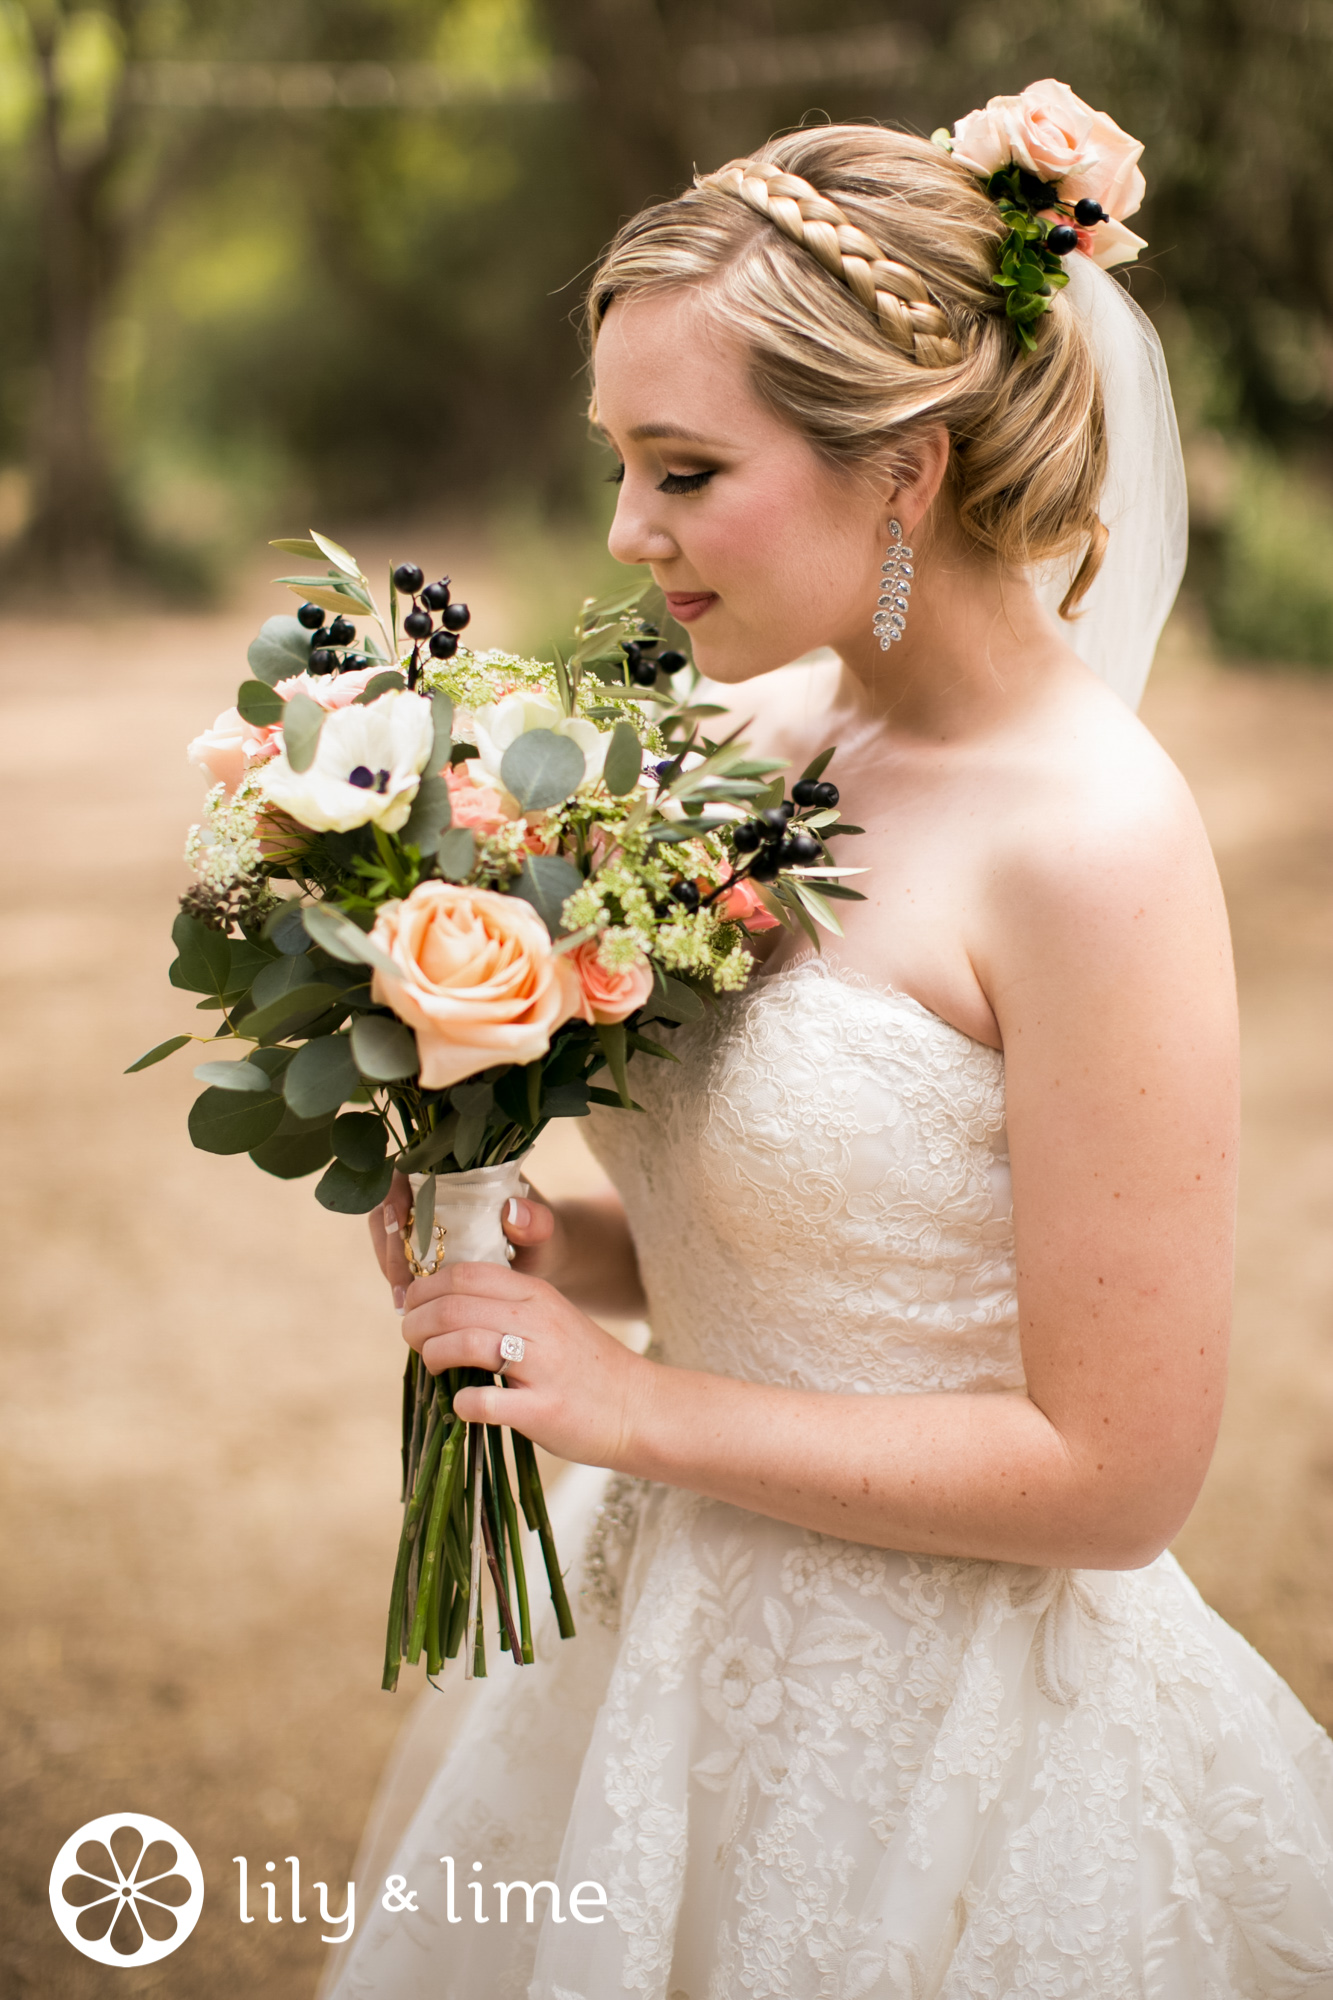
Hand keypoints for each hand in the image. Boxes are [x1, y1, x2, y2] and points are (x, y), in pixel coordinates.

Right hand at [369, 1177, 564, 1314]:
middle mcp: (436, 1187)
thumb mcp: (545, 1231)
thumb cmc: (544, 1239)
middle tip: (403, 1283)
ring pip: (387, 1232)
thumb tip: (512, 1213)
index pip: (410, 1169)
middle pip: (388, 1203)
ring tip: (405, 1300)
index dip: (395, 1196)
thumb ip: (537, 1221)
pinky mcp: (422, 1244)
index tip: (399, 1228)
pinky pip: (397, 1255)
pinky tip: (408, 1304)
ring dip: (390, 1263)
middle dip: (389, 1243)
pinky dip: (398, 1277)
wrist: (543, 1261)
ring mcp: (425, 1216)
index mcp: (461, 1169)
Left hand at [400, 1260, 653, 1469]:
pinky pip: (484, 1401)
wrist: (637, 1408)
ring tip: (432, 1367)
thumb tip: (436, 1309)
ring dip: (432, 1355)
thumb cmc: (581, 1365)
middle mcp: (539, 1322)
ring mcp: (542, 1366)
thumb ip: (502, 1307)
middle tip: (412, 1338)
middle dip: (417, 1322)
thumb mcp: (548, 1318)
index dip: (424, 1288)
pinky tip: (461, 1406)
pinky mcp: (543, 1410)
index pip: (464, 1274)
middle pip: (455, 1305)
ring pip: (465, 1342)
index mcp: (537, 1294)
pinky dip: (461, 1404)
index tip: (411, 1307)